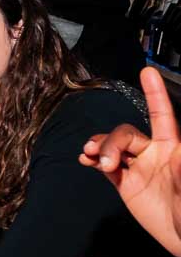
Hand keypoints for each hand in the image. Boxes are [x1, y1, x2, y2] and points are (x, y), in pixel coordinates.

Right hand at [79, 66, 180, 256]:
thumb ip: (180, 164)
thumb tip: (176, 148)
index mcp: (173, 148)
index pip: (162, 115)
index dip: (155, 94)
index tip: (147, 72)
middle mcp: (154, 154)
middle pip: (126, 133)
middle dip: (110, 142)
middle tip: (105, 162)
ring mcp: (138, 168)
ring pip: (112, 147)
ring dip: (99, 147)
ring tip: (90, 157)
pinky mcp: (126, 185)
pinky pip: (105, 165)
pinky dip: (93, 159)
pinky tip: (85, 160)